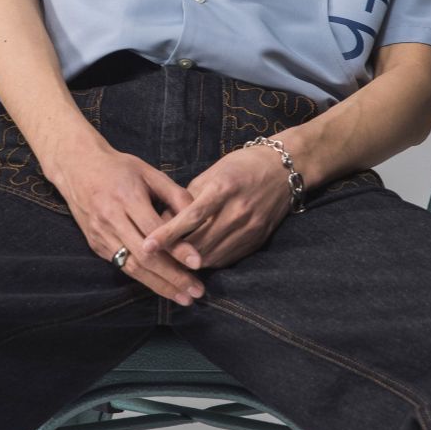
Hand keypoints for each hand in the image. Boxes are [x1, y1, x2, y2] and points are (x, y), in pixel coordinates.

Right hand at [48, 137, 207, 304]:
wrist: (76, 167)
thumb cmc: (118, 167)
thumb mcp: (149, 172)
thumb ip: (175, 194)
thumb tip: (200, 217)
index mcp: (127, 197)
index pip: (156, 231)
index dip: (177, 249)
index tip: (198, 263)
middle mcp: (111, 219)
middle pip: (144, 256)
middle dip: (172, 277)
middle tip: (196, 292)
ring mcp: (101, 234)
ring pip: (132, 267)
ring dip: (159, 286)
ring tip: (183, 298)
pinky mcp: (95, 244)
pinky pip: (122, 266)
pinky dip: (143, 278)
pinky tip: (162, 287)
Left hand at [141, 144, 293, 270]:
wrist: (283, 170)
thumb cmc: (241, 167)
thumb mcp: (211, 174)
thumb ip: (186, 198)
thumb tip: (159, 221)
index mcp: (223, 189)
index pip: (190, 217)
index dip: (167, 234)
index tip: (147, 246)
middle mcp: (237, 211)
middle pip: (199, 243)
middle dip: (174, 254)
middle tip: (154, 259)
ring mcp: (249, 228)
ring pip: (212, 256)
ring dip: (189, 262)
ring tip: (170, 262)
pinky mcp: (257, 240)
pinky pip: (226, 259)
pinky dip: (208, 260)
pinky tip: (195, 258)